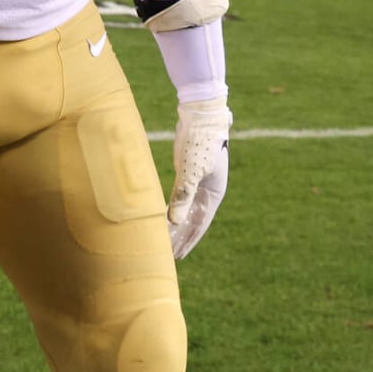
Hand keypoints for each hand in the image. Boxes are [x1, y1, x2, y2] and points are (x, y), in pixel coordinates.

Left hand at [168, 97, 231, 258]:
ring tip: (162, 239)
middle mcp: (206, 191)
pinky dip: (170, 206)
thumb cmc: (200, 141)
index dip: (188, 241)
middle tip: (167, 255)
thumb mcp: (191, 171)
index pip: (199, 225)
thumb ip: (182, 196)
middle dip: (180, 238)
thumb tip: (173, 223)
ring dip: (174, 224)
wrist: (201, 114)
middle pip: (192, 220)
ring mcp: (196, 181)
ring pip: (184, 208)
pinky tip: (159, 215)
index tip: (177, 257)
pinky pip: (177, 195)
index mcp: (213, 194)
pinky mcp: (185, 171)